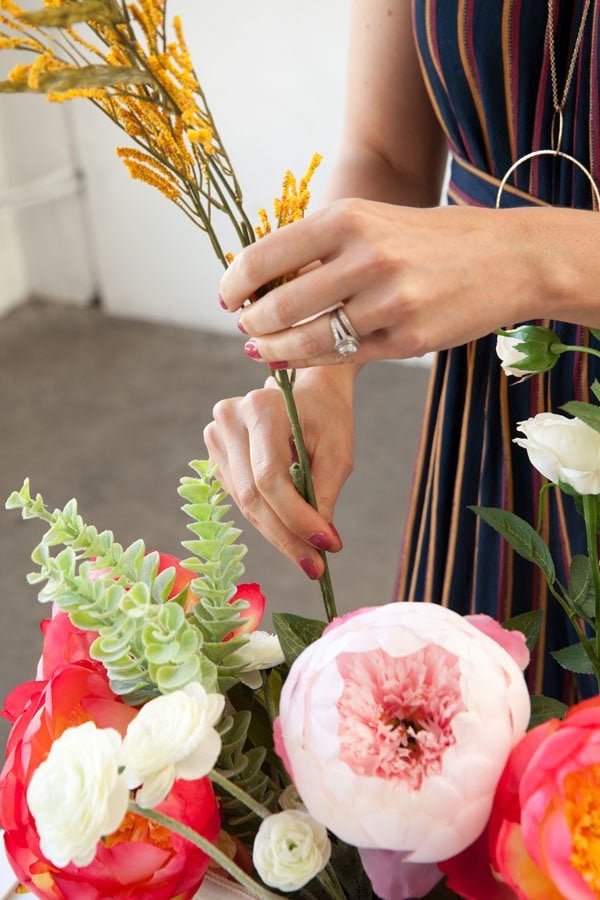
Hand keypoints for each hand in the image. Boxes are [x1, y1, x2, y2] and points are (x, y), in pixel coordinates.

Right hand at [203, 367, 355, 578]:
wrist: (310, 394)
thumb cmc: (328, 418)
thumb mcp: (338, 453)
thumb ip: (325, 495)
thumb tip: (318, 543)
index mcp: (261, 409)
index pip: (270, 478)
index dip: (295, 518)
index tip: (325, 546)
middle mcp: (229, 419)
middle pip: (254, 496)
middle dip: (287, 536)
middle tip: (315, 566)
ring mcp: (216, 435)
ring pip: (245, 503)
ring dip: (277, 534)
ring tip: (308, 555)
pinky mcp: (215, 453)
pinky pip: (240, 498)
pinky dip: (267, 520)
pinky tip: (290, 532)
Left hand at [220, 199, 545, 365]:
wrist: (511, 258)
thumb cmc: (433, 238)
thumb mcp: (375, 220)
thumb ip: (321, 245)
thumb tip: (263, 280)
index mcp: (348, 218)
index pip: (265, 256)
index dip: (234, 283)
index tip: (228, 298)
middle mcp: (365, 258)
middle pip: (279, 306)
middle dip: (252, 324)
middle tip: (246, 330)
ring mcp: (388, 303)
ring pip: (308, 339)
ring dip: (276, 350)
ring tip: (265, 349)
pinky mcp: (407, 340)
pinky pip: (345, 357)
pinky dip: (315, 360)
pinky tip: (299, 358)